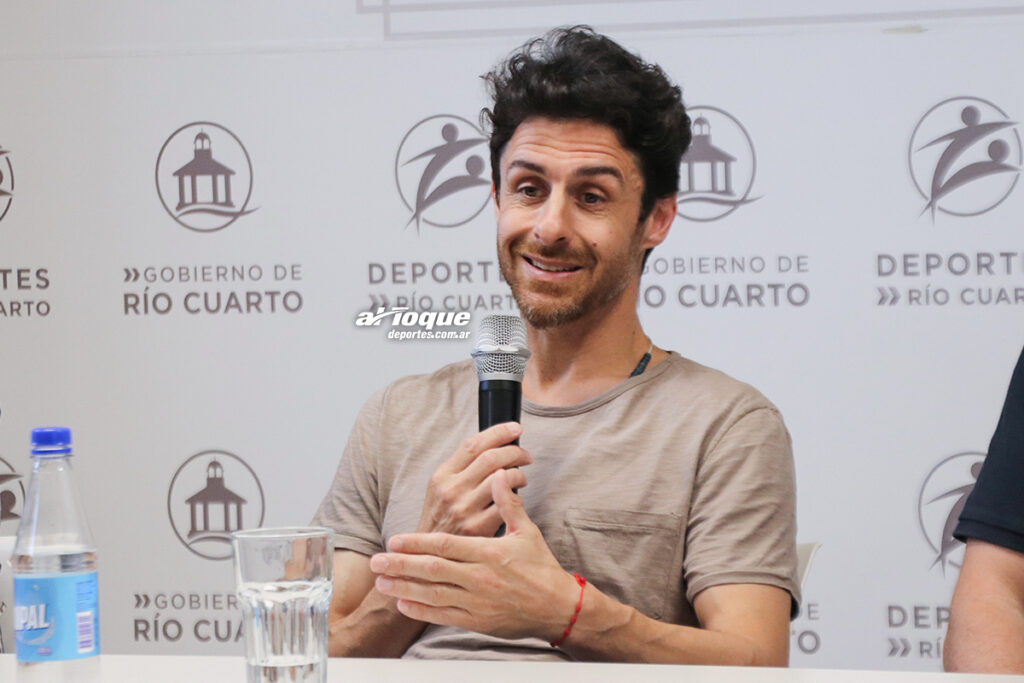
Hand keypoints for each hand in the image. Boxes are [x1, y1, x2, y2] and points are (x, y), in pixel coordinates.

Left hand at [372, 469, 578, 641]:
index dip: (417, 543)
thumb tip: (499, 474)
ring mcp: (477, 601)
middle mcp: (480, 577)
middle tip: (377, 562)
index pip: (445, 546)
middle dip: (401, 566)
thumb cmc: (541, 567)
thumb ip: (509, 503)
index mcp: (489, 552)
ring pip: (433, 595)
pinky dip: (422, 611)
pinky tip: (404, 605)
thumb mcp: (526, 532)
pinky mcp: (477, 620)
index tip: (395, 540)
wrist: (557, 607)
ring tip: (382, 583)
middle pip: (432, 570)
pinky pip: (444, 616)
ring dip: (405, 589)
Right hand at [417, 422, 531, 536]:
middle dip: (515, 452)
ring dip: (519, 474)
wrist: (428, 554)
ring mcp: (465, 508)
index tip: (515, 428)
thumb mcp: (440, 488)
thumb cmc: (440, 518)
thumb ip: (461, 468)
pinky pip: (506, 504)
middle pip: (491, 458)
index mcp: (442, 475)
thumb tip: (492, 446)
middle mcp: (452, 489)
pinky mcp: (478, 528)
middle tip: (525, 455)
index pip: (473, 444)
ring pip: (503, 479)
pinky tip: (515, 498)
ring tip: (522, 477)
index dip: (498, 432)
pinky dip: (516, 497)